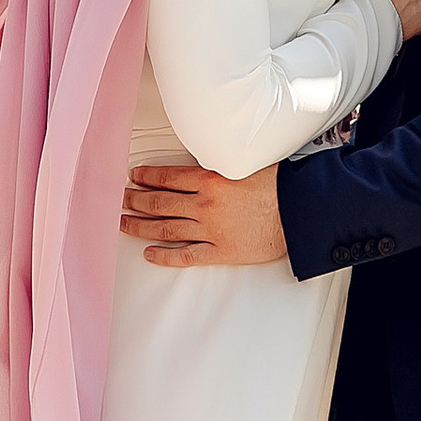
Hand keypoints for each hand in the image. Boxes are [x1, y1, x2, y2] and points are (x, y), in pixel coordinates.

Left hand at [119, 164, 289, 267]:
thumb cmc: (279, 185)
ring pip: (165, 229)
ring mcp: (210, 230)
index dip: (147, 176)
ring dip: (141, 226)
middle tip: (121, 199)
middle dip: (135, 200)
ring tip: (124, 223)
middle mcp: (204, 205)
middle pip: (159, 203)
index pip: (168, 177)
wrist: (300, 212)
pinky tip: (149, 254)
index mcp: (211, 179)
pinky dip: (165, 256)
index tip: (134, 176)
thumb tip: (205, 164)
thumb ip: (223, 166)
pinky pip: (185, 256)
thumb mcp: (247, 165)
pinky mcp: (220, 252)